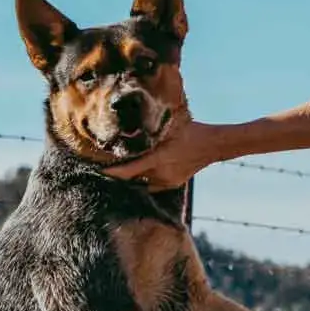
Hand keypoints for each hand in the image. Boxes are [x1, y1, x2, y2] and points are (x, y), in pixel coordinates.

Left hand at [106, 117, 225, 189]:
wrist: (212, 145)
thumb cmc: (190, 131)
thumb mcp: (168, 126)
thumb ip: (148, 130)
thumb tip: (127, 128)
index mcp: (158, 159)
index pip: (128, 171)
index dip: (111, 173)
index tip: (97, 171)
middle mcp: (160, 174)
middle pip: (133, 177)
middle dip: (121, 173)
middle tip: (107, 167)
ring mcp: (167, 181)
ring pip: (142, 182)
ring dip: (134, 175)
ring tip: (124, 167)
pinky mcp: (172, 184)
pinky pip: (152, 184)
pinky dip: (145, 177)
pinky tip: (144, 169)